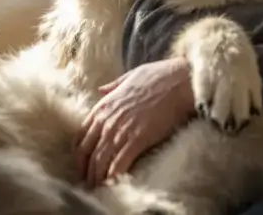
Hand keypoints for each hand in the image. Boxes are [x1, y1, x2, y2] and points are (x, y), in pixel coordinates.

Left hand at [74, 58, 194, 187]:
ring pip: (100, 161)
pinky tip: (113, 184)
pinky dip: (113, 176)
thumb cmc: (161, 76)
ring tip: (98, 188)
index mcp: (104, 105)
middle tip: (89, 181)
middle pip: (87, 152)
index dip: (80, 152)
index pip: (82, 134)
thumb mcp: (131, 75)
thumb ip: (114, 85)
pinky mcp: (137, 140)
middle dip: (86, 169)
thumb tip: (101, 90)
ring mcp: (121, 130)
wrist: (181, 81)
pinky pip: (119, 163)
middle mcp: (108, 120)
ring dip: (97, 177)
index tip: (83, 162)